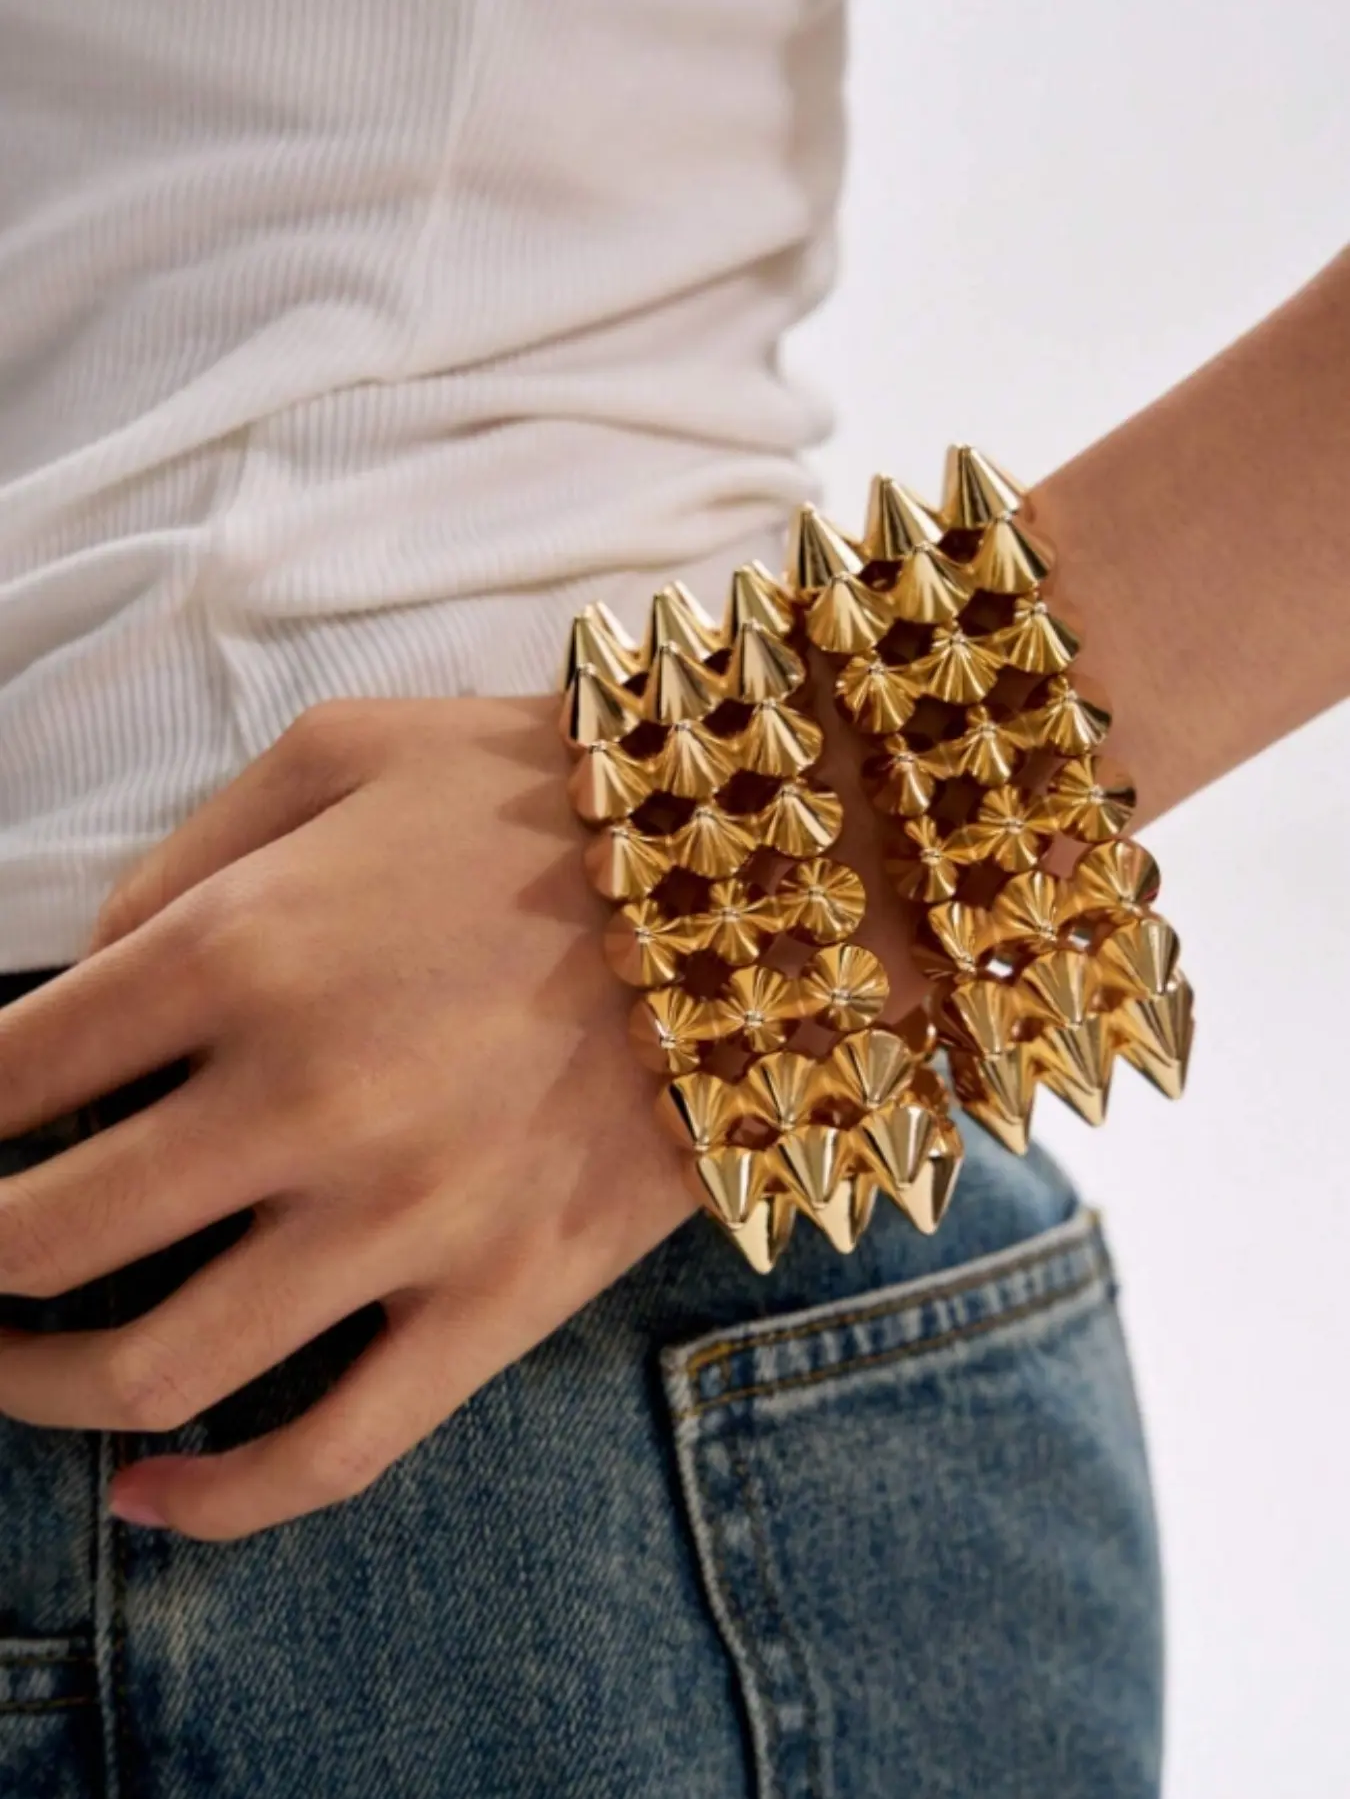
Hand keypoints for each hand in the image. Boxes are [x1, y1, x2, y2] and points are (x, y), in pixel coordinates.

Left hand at [0, 697, 705, 1537]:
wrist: (770, 875)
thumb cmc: (545, 796)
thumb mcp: (342, 752)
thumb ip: (180, 863)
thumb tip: (82, 986)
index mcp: (240, 949)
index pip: (5, 1079)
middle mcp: (301, 1102)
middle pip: (41, 1241)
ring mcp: (404, 1223)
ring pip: (154, 1371)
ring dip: (39, 1388)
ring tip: (13, 1364)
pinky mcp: (498, 1302)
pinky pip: (331, 1452)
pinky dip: (217, 1501)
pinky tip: (148, 1496)